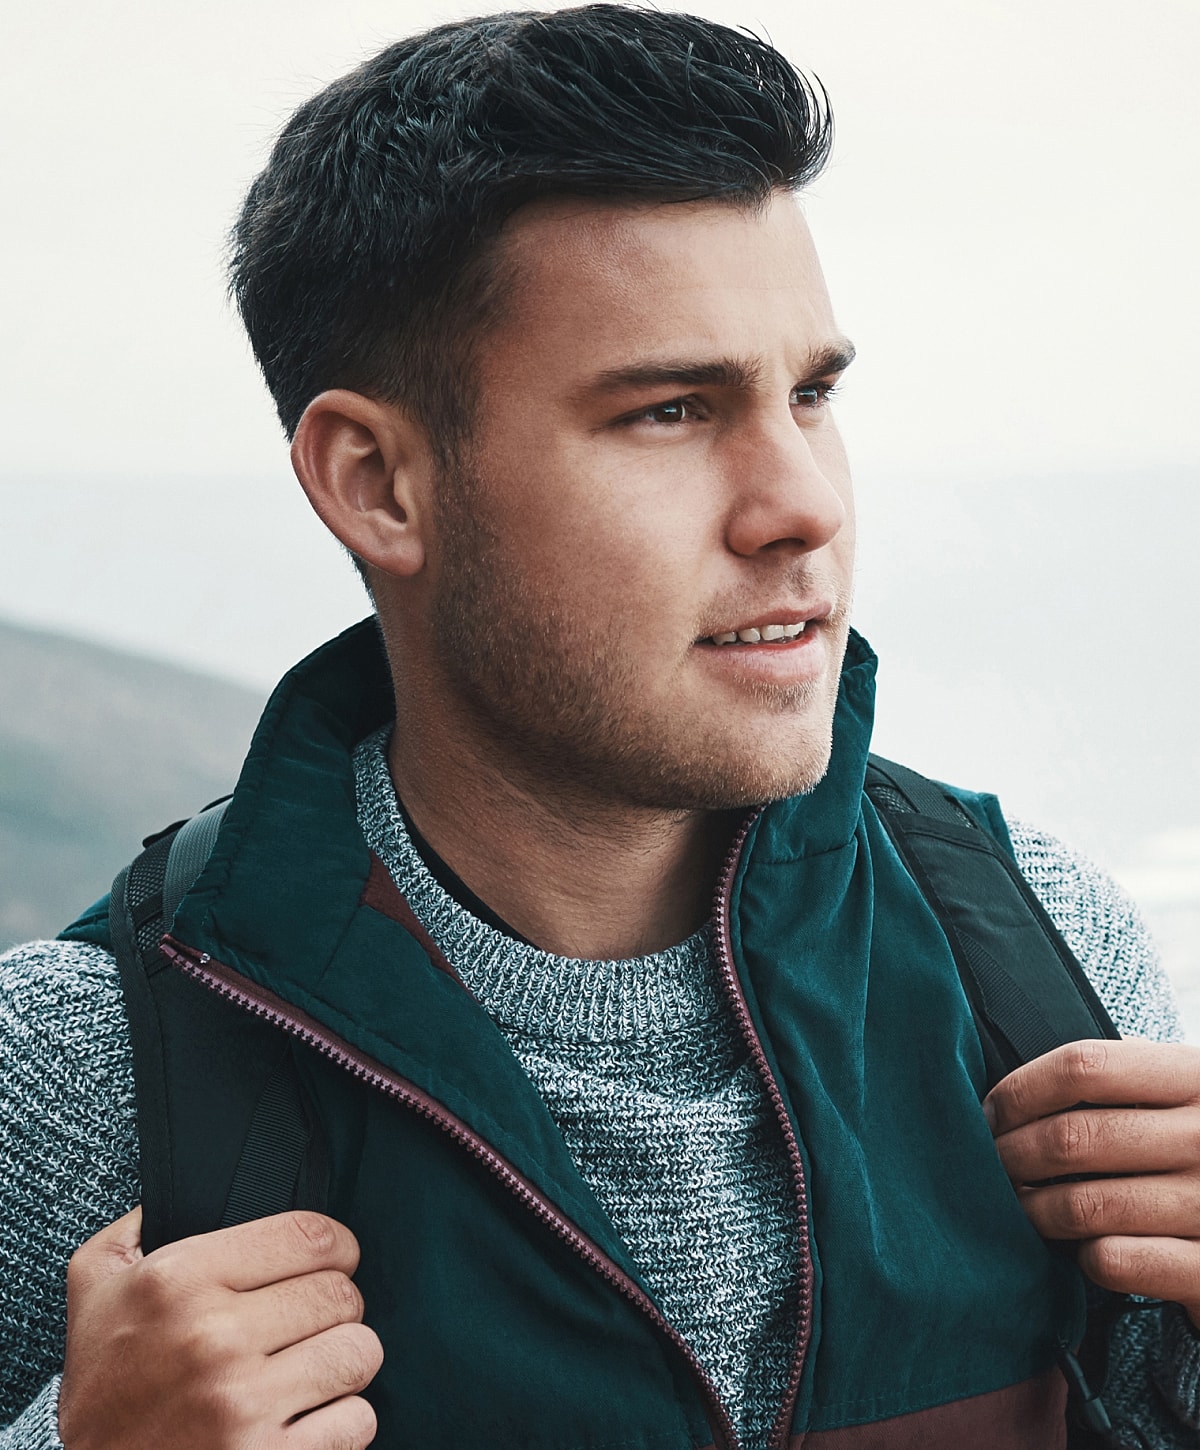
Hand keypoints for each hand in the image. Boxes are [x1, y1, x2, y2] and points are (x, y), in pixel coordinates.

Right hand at [58, 1206, 382, 1448]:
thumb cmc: (104, 1381)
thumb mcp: (96, 1286)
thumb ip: (138, 1223)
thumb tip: (184, 1183)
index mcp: (180, 1280)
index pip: (312, 1236)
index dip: (338, 1246)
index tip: (336, 1260)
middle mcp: (214, 1338)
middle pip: (342, 1294)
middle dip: (338, 1306)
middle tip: (313, 1321)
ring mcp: (243, 1405)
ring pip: (359, 1353)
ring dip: (345, 1360)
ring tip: (313, 1367)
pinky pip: (357, 1422)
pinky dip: (344, 1421)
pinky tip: (309, 1418)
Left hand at [985, 1038, 1199, 1328]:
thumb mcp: (1187, 1092)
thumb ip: (1131, 1072)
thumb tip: (1025, 1085)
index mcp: (1197, 1078)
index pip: (1085, 1065)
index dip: (1021, 1090)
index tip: (991, 1115)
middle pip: (1072, 1137)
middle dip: (1011, 1155)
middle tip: (993, 1168)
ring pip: (1084, 1205)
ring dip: (1034, 1210)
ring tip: (1022, 1208)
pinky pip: (1116, 1261)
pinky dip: (1084, 1257)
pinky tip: (1084, 1250)